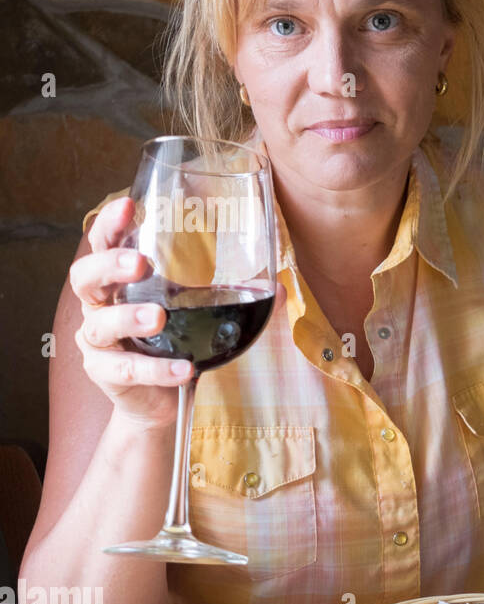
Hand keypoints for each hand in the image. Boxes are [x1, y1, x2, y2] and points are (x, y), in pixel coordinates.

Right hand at [70, 196, 283, 430]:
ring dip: (128, 318)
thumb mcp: (202, 313)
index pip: (104, 243)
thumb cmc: (177, 343)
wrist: (163, 399)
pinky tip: (183, 368)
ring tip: (157, 317)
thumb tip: (279, 285)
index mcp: (121, 281)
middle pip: (85, 277)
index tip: (129, 204)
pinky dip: (156, 369)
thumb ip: (234, 295)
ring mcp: (99, 341)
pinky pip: (126, 369)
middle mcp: (101, 305)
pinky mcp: (105, 373)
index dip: (110, 223)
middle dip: (108, 265)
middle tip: (139, 263)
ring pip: (100, 324)